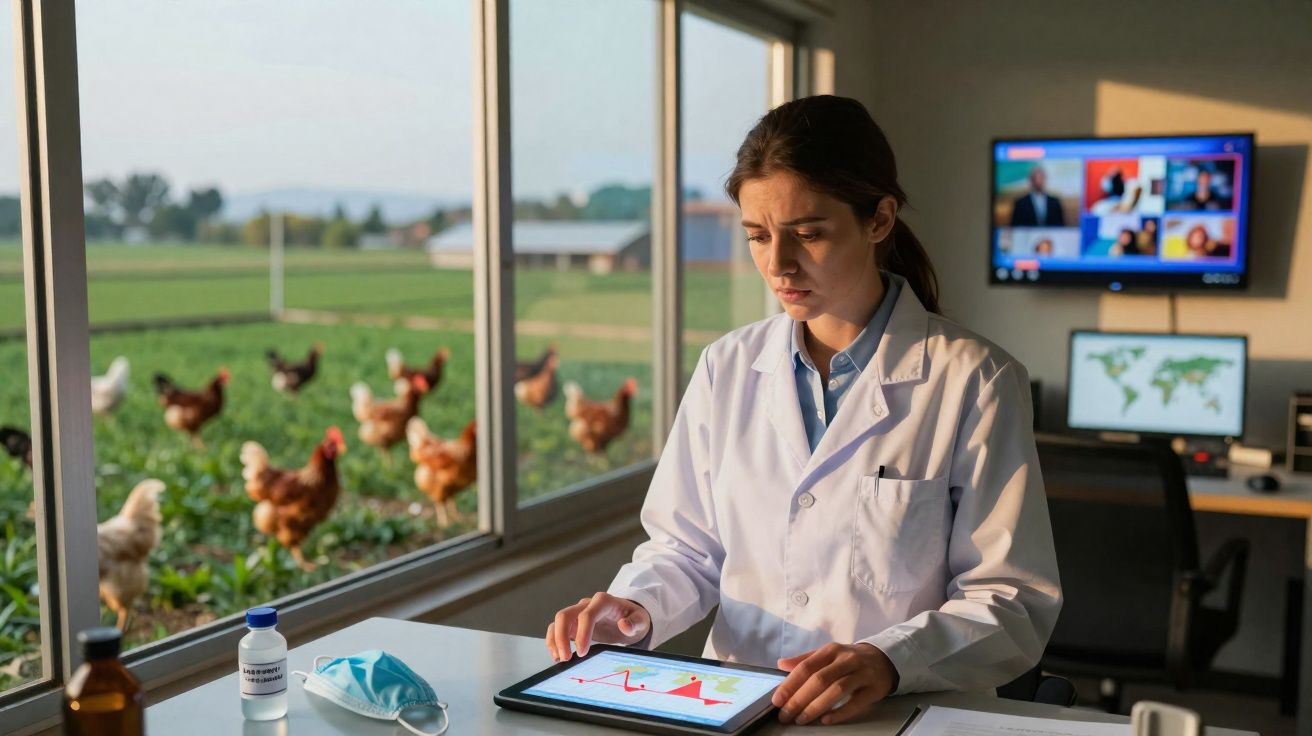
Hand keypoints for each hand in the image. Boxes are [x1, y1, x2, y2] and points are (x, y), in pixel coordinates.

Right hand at [545, 592, 650, 660]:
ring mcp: (578, 613)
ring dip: (554, 639)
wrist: (628, 617)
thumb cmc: (633, 618)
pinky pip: (557, 628)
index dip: (582, 633)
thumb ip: (635, 622)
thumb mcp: (641, 620)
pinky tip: (558, 655)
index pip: (587, 614)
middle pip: (566, 615)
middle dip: (561, 637)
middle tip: (566, 658)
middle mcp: (587, 604)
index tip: (582, 652)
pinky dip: (554, 641)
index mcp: (603, 601)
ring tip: (560, 658)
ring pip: (558, 621)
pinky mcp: (573, 623)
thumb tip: (623, 624)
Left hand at [772, 643, 897, 725]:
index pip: (806, 667)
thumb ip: (805, 660)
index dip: (790, 684)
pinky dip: (840, 712)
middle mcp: (846, 660)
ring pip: (836, 690)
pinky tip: (826, 720)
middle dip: (799, 699)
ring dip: (816, 706)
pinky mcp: (874, 689)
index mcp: (831, 650)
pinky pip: (856, 703)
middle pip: (820, 679)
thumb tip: (781, 664)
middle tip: (786, 715)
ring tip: (802, 719)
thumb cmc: (849, 659)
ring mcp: (861, 673)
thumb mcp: (828, 654)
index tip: (777, 700)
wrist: (884, 659)